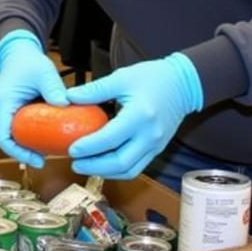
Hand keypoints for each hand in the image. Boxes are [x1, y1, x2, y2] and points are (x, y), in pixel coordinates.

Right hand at [0, 31, 68, 167]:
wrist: (18, 54)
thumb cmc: (27, 61)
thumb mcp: (44, 72)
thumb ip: (53, 88)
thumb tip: (65, 105)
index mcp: (3, 103)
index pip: (3, 137)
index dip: (18, 153)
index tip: (36, 160)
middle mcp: (0, 109)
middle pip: (8, 140)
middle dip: (24, 153)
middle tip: (43, 160)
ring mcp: (4, 111)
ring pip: (13, 136)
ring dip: (27, 146)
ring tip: (46, 152)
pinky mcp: (12, 111)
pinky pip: (18, 129)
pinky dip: (30, 137)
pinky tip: (45, 139)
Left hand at [65, 53, 202, 178]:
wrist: (183, 84)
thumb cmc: (153, 78)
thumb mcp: (121, 78)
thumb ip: (94, 90)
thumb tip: (68, 96)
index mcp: (140, 115)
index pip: (110, 138)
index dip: (89, 147)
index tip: (72, 149)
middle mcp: (150, 135)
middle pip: (120, 162)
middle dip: (94, 166)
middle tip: (74, 163)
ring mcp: (155, 145)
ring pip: (129, 170)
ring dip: (105, 172)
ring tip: (84, 166)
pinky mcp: (156, 149)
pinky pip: (136, 167)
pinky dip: (117, 170)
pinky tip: (101, 165)